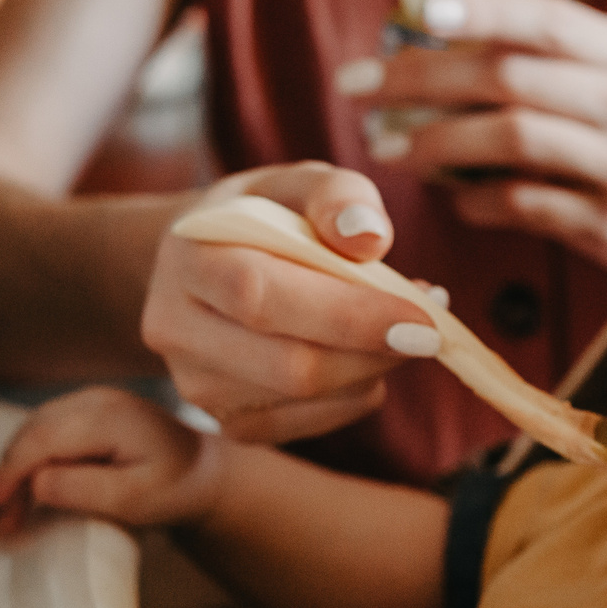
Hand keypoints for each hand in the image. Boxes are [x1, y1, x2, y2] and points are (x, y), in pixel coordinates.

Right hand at [0, 386, 222, 536]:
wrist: (205, 473)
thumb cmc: (175, 489)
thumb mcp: (134, 500)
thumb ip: (83, 489)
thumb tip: (36, 482)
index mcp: (109, 416)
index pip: (43, 438)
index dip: (12, 471)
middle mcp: (96, 399)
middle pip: (33, 432)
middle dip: (8, 475)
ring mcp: (92, 401)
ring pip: (36, 431)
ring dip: (17, 469)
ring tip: (8, 513)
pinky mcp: (89, 412)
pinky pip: (49, 431)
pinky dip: (32, 459)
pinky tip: (27, 489)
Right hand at [140, 163, 448, 445]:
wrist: (204, 264)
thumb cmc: (264, 217)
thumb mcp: (296, 183)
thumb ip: (336, 195)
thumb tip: (369, 239)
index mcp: (188, 257)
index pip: (260, 296)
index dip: (346, 313)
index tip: (423, 315)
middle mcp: (176, 328)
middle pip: (287, 366)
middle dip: (372, 352)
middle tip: (430, 330)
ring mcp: (196, 385)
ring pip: (302, 401)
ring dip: (370, 371)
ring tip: (397, 330)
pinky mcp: (227, 421)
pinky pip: (308, 424)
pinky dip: (355, 394)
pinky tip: (365, 357)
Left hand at [336, 0, 606, 278]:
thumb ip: (556, 57)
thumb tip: (442, 22)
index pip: (547, 18)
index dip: (482, 9)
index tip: (420, 12)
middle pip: (509, 77)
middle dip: (420, 78)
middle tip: (358, 85)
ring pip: (509, 140)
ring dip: (434, 141)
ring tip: (387, 146)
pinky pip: (523, 206)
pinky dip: (474, 199)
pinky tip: (450, 196)